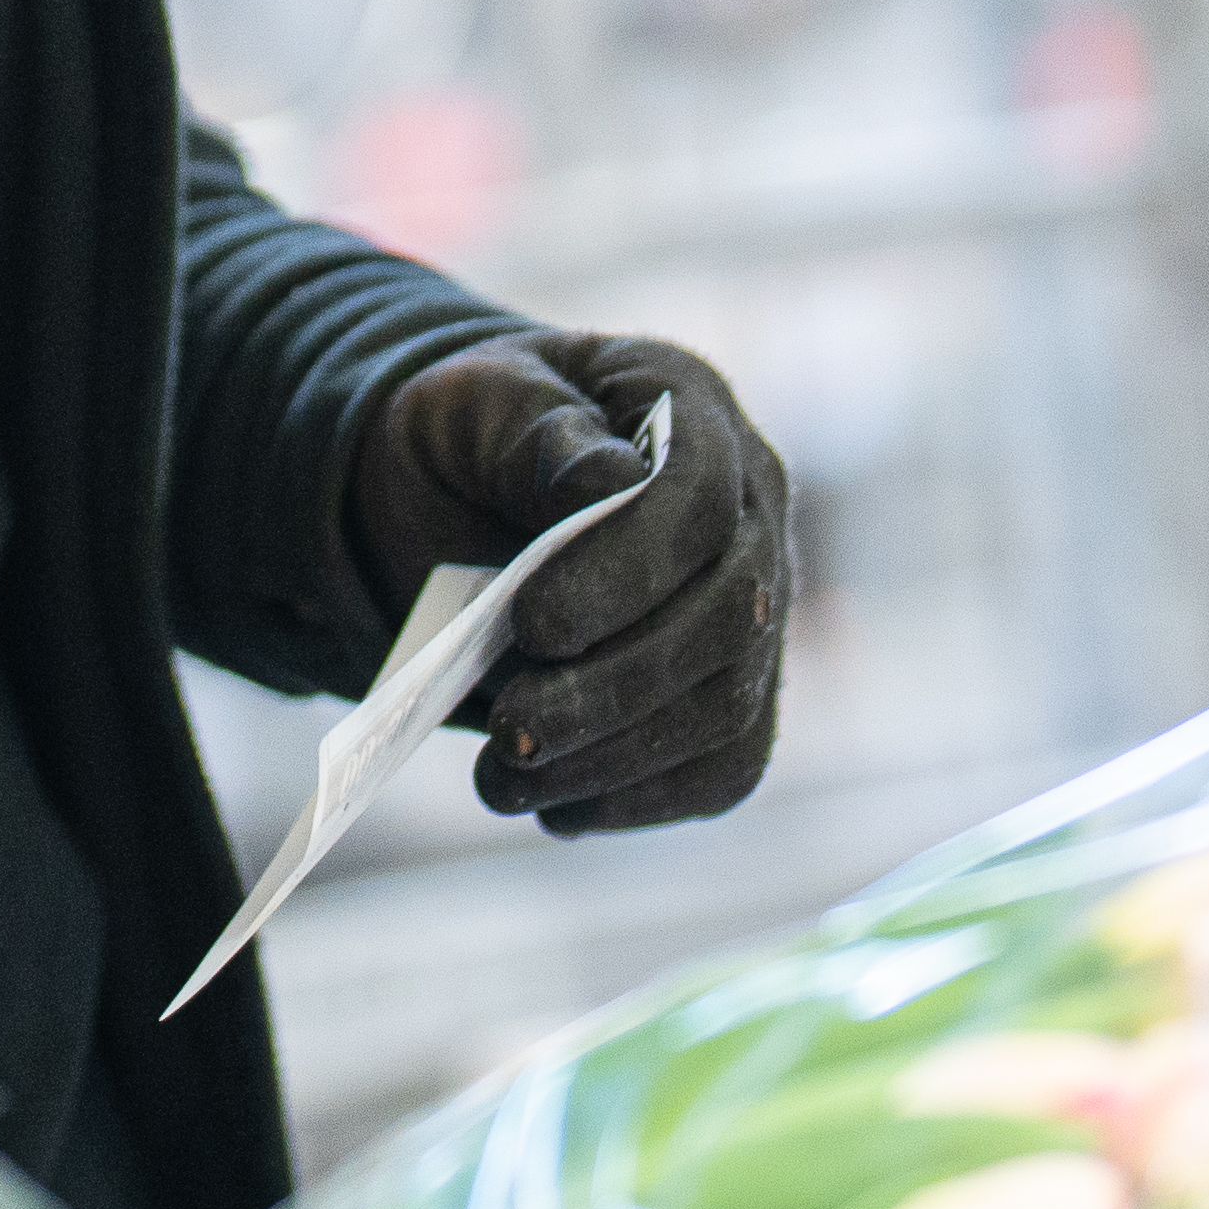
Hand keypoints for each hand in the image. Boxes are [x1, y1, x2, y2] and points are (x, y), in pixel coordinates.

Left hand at [345, 328, 799, 836]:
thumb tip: (610, 482)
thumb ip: (530, 429)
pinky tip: (552, 804)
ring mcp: (754, 612)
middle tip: (511, 729)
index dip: (628, 570)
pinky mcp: (735, 700)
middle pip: (731, 617)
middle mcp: (750, 513)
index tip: (534, 623)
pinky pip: (718, 770)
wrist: (454, 508)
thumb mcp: (466, 405)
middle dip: (617, 688)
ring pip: (727, 709)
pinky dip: (633, 800)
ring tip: (506, 777)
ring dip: (613, 759)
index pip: (701, 498)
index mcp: (688, 410)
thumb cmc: (465, 445)